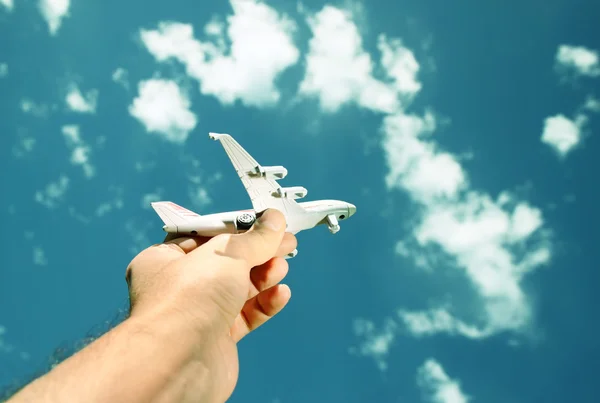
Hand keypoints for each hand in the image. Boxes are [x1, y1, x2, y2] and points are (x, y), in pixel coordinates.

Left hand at [125, 209, 296, 401]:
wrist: (180, 362)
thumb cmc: (187, 301)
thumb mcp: (226, 255)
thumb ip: (255, 237)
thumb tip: (275, 220)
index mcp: (166, 259)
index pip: (207, 235)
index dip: (239, 227)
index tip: (266, 222)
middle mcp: (180, 286)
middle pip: (228, 261)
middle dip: (259, 251)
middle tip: (286, 241)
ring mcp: (200, 313)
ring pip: (240, 288)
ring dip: (265, 275)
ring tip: (281, 267)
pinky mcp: (218, 337)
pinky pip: (247, 314)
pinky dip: (266, 302)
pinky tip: (280, 294)